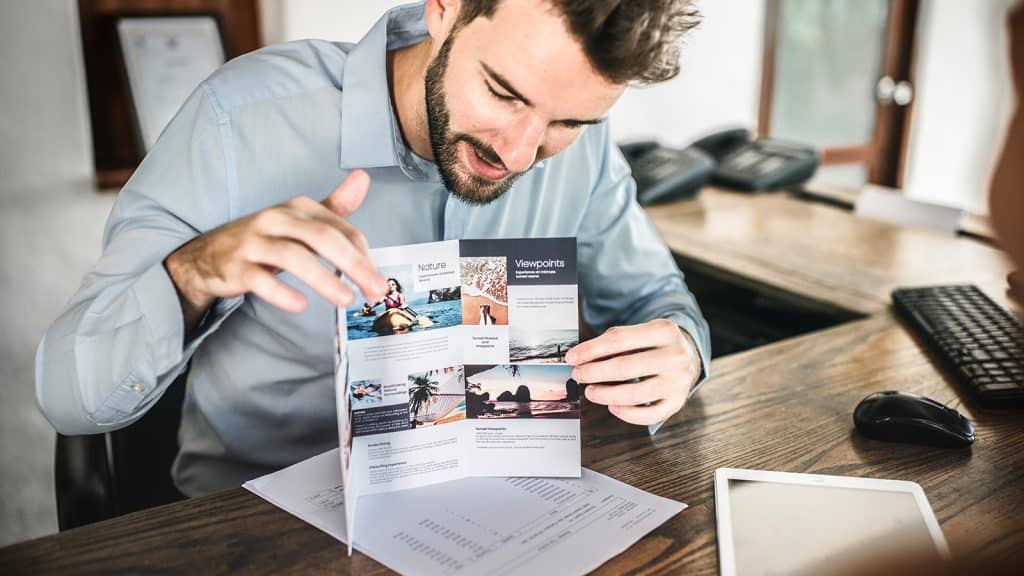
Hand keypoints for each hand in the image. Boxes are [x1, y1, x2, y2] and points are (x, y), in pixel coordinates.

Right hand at [165, 170, 387, 329]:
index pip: (341, 229)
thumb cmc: (265, 238)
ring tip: (346, 299)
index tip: (379, 281)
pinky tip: (300, 305)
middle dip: (354, 265)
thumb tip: (363, 178)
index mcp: (298, 208)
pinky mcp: (235, 267)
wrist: (208, 256)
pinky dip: (281, 292)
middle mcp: (276, 219)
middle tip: (376, 290)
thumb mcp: (300, 220)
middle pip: (321, 238)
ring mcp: (254, 242)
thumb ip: (334, 205)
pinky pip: (259, 279)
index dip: (364, 255)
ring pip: (293, 257)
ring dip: (324, 279)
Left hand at [566, 319, 700, 425]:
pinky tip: (613, 406)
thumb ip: (614, 341)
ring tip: (591, 392)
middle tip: (579, 375)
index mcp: (664, 331)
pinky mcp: (678, 401)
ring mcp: (679, 381)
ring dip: (607, 394)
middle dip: (595, 372)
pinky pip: (650, 414)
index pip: (619, 340)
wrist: (688, 355)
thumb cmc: (656, 344)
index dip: (591, 350)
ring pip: (636, 393)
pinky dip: (628, 414)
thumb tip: (580, 357)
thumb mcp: (641, 332)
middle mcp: (675, 355)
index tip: (573, 358)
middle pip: (626, 367)